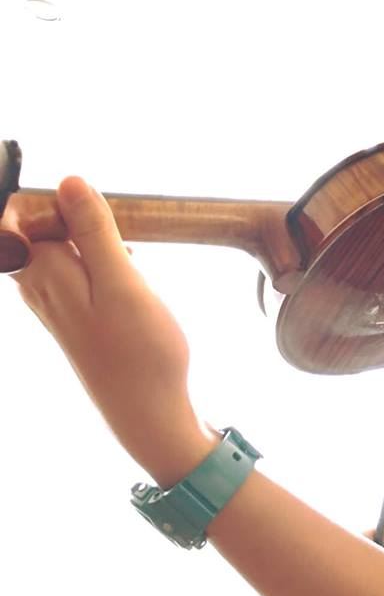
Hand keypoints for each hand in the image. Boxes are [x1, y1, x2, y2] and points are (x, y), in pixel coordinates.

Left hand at [7, 176, 204, 479]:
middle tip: (124, 234)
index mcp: (41, 272)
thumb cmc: (141, 353)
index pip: (20, 212)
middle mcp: (38, 285)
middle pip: (39, 225)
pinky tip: (130, 272)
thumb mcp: (124, 283)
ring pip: (60, 245)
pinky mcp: (75, 314)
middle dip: (79, 215)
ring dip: (94, 237)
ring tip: (131, 253)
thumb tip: (69, 182)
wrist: (150, 412)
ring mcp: (55, 302)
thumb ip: (94, 232)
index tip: (98, 213)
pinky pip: (75, 267)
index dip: (56, 200)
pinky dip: (101, 258)